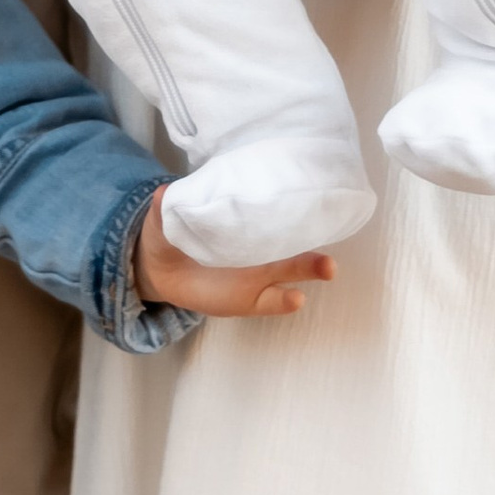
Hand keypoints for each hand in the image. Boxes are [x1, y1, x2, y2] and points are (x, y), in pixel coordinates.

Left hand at [133, 190, 332, 317]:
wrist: (161, 268)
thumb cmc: (174, 233)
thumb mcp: (168, 217)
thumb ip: (168, 206)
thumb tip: (163, 193)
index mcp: (245, 222)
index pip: (274, 212)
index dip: (293, 208)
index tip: (314, 202)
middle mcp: (259, 247)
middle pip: (293, 243)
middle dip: (314, 244)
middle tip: (333, 246)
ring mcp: (257, 276)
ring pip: (290, 272)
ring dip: (310, 269)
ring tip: (328, 268)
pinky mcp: (248, 300)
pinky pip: (271, 302)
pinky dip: (285, 301)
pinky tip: (296, 298)